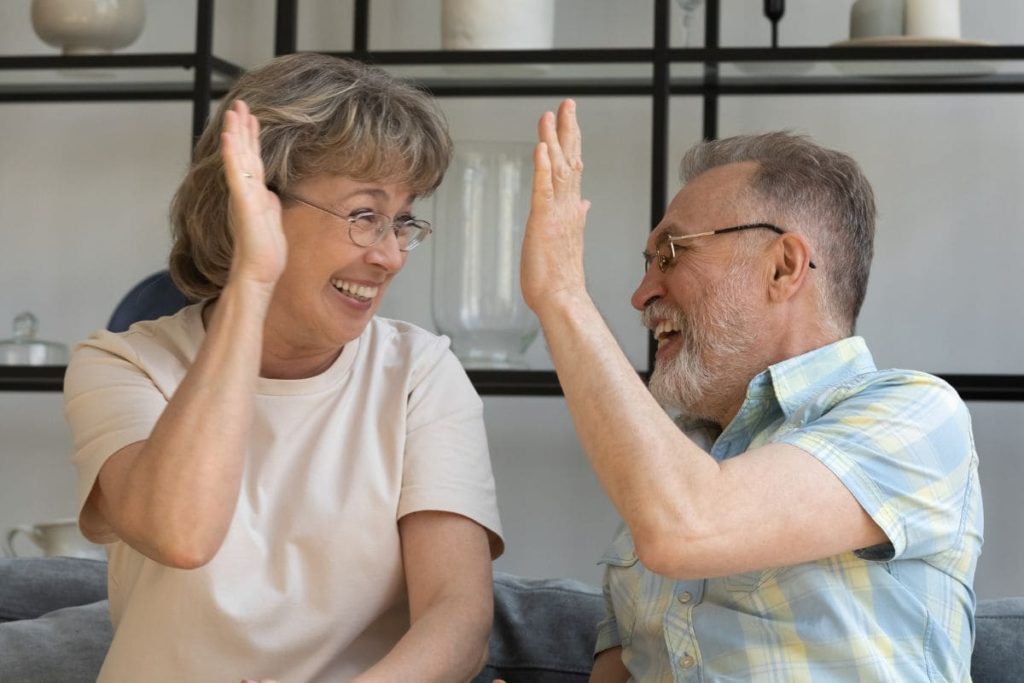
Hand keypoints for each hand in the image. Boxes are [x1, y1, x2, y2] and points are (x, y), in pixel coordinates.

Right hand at [221, 99, 286, 292]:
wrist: (259, 272)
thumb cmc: (266, 251)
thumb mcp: (272, 218)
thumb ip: (268, 202)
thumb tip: (271, 193)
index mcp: (254, 193)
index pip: (252, 159)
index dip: (251, 137)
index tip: (250, 116)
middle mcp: (246, 191)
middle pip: (244, 152)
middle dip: (242, 127)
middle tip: (240, 102)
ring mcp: (243, 196)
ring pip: (239, 157)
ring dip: (237, 132)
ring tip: (235, 110)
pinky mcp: (243, 203)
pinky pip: (237, 174)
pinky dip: (233, 154)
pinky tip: (232, 137)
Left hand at [521, 99, 591, 315]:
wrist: (563, 300)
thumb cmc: (560, 279)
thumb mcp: (568, 240)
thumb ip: (576, 217)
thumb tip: (585, 203)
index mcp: (571, 211)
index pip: (572, 169)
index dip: (571, 142)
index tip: (570, 120)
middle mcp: (568, 207)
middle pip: (569, 160)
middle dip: (568, 130)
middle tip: (567, 103)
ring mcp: (557, 213)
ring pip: (556, 169)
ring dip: (552, 140)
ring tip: (550, 115)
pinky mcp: (543, 222)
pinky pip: (543, 190)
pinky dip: (541, 167)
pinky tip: (540, 147)